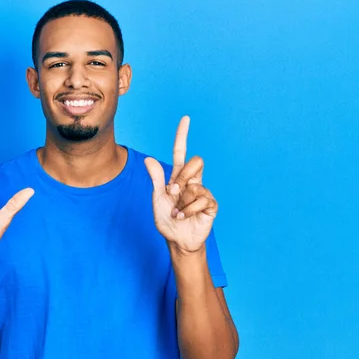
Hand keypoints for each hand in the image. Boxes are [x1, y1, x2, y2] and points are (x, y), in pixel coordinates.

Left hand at [144, 116, 217, 253]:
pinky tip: (185, 217)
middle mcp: (192, 181)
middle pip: (196, 162)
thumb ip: (156, 179)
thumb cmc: (167, 219)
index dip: (182, 135)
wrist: (177, 240)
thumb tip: (148, 159)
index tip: (185, 118)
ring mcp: (203, 192)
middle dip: (182, 177)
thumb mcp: (157, 198)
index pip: (181, 152)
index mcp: (178, 177)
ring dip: (182, 202)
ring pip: (195, 184)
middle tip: (173, 194)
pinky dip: (188, 210)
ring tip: (178, 213)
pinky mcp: (210, 204)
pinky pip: (201, 199)